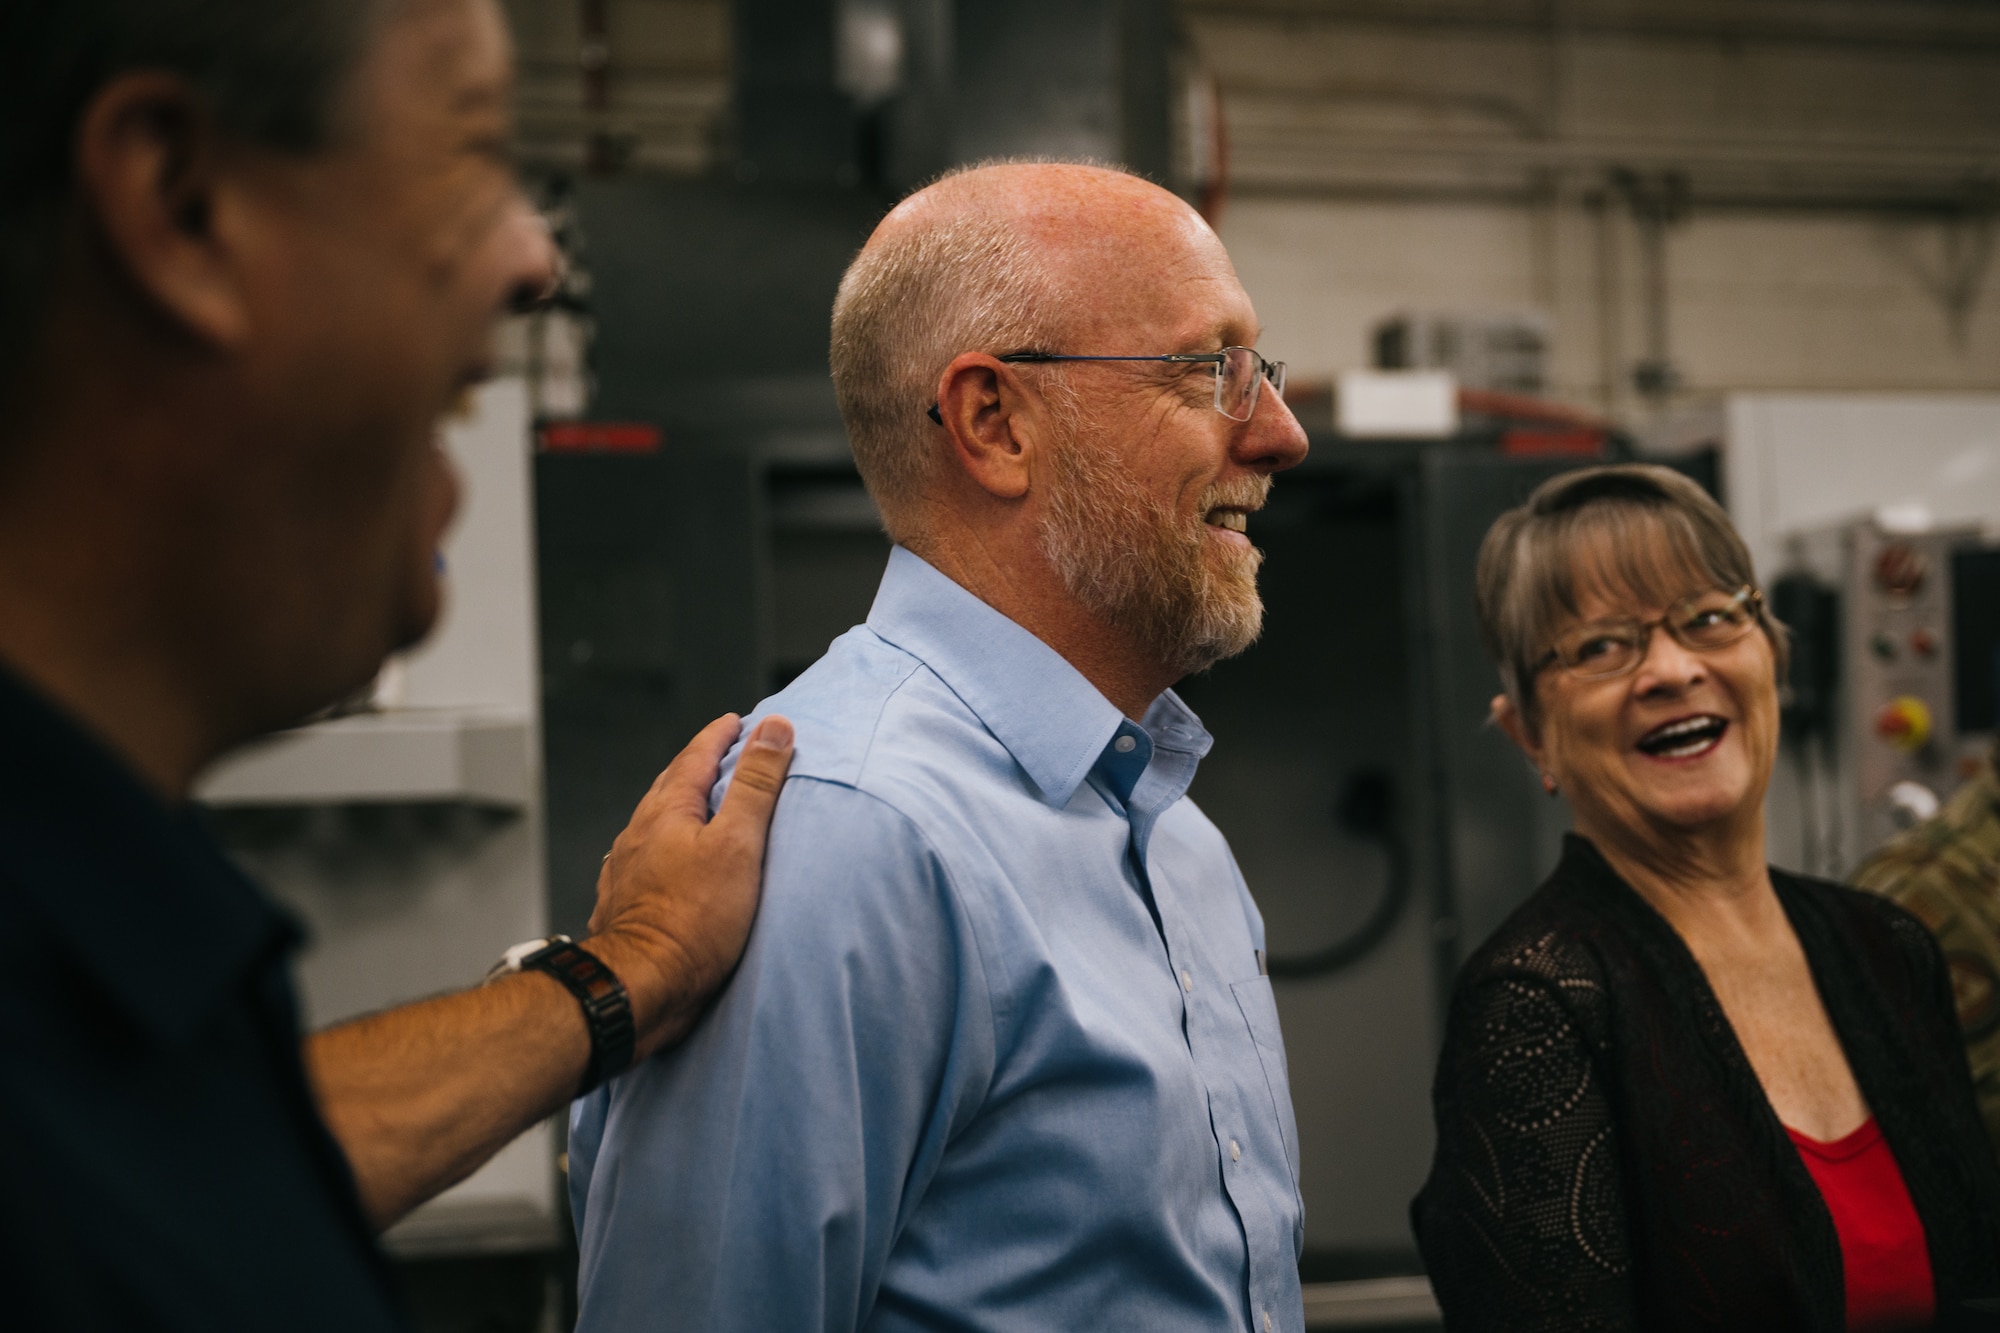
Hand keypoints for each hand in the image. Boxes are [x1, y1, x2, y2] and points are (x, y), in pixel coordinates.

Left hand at [585, 712, 795, 1053]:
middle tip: (726, 757)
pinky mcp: (625, 903)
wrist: (641, 987)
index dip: (721, 736)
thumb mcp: (738, 844)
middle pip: (672, 785)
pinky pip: (649, 859)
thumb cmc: (693, 920)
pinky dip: (670, 848)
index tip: (738, 723)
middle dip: (700, 766)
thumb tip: (773, 729)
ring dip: (683, 808)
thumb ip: (756, 784)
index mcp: (667, 810)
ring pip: (658, 823)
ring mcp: (627, 868)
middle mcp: (639, 832)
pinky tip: (677, 864)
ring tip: (707, 809)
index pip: (696, 755)